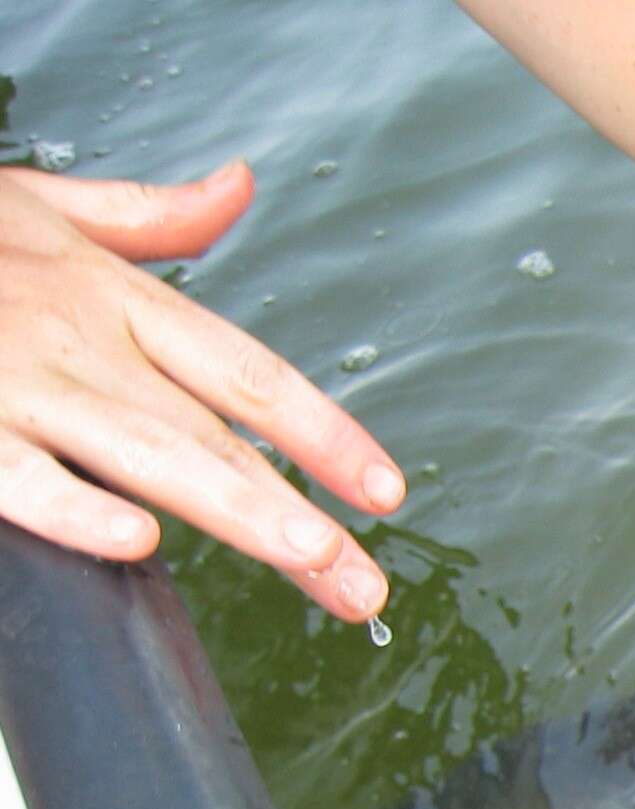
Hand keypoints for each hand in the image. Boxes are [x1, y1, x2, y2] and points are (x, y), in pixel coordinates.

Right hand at [0, 160, 402, 620]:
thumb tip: (235, 189)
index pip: (250, 373)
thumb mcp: (42, 206)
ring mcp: (18, 385)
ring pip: (149, 458)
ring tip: (312, 564)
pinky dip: (74, 510)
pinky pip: (21, 478)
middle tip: (365, 584)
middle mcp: (81, 342)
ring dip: (238, 513)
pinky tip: (135, 542)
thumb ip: (147, 216)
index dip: (326, 433)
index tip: (387, 490)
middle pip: (217, 438)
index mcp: (114, 297)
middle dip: (302, 515)